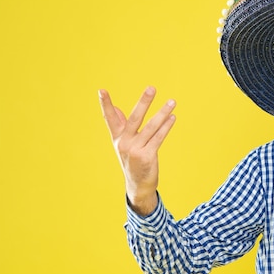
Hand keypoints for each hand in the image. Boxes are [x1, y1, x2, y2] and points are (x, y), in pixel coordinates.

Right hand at [99, 86, 175, 215]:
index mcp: (117, 137)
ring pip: (151, 127)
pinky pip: (158, 138)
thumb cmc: (132, 159)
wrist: (138, 184)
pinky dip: (166, 127)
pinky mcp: (146, 156)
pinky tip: (173, 118)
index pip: (110, 118)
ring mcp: (135, 150)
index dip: (105, 104)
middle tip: (152, 88)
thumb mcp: (124, 143)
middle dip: (143, 102)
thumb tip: (117, 108)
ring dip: (163, 113)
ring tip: (172, 102)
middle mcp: (124, 142)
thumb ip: (122, 125)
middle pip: (134, 118)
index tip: (101, 90)